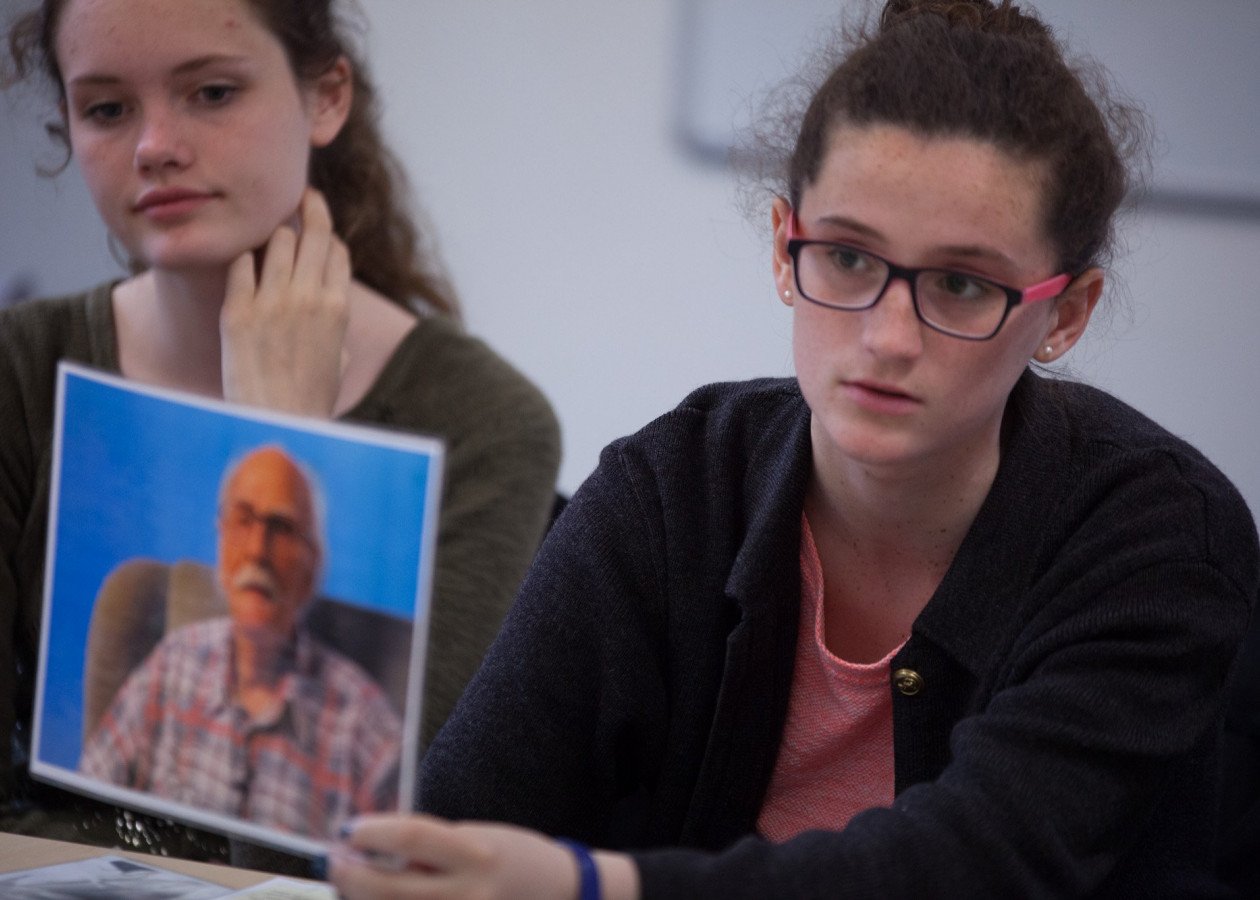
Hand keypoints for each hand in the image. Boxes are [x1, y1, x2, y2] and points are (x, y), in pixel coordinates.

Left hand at [221, 188, 350, 416]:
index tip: (316, 219)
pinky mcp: (238, 311)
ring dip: (273, 231)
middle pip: (310, 233)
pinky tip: (240, 256)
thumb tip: (328, 298)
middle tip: (298, 195)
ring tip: (267, 226)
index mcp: (338, 306)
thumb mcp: (338, 355)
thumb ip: (334, 319)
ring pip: (275, 240)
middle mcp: (309, 297)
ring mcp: (272, 302)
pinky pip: (239, 264)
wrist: (278, 423)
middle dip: (306, 208)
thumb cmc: (311, 397)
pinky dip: (242, 257)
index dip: (326, 231)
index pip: (335, 249)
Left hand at [328, 814, 580, 899]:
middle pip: (388, 889)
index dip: (372, 833)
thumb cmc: (512, 859)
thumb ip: (429, 847)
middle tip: (335, 861)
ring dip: (361, 899)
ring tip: (354, 883)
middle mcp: (468, 893)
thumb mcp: (476, 837)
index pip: (411, 838)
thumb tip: (369, 852)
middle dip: (349, 874)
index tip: (350, 829)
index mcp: (474, 853)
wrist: (559, 894)